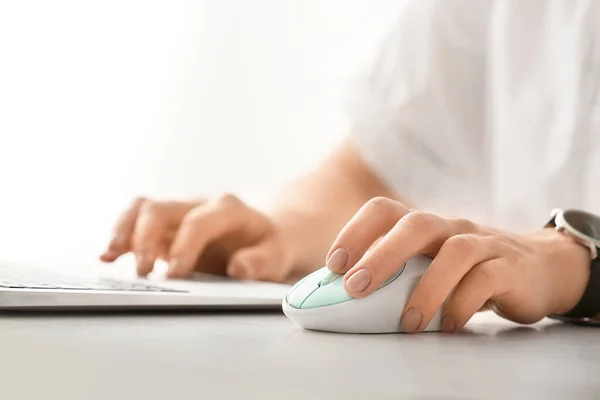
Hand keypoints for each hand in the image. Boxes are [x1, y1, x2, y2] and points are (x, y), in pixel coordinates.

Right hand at [100, 195, 290, 281]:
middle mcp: (199, 205)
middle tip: (143, 272)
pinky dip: (121, 236)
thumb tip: (238, 268)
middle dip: (145, 238)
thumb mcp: (277, 256)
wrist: (266, 233)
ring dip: (124, 231)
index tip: (174, 274)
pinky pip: (137, 221)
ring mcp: (180, 213)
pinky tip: (108, 256)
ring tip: (111, 257)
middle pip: (161, 208)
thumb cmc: (269, 246)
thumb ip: (261, 262)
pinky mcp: (167, 226)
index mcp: (228, 209)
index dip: (184, 246)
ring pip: (143, 208)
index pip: (199, 221)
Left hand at [325, 197, 590, 332]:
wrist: (539, 267)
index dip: (355, 232)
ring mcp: (482, 243)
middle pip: (415, 224)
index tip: (333, 265)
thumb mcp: (430, 264)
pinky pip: (485, 280)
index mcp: (424, 224)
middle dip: (382, 256)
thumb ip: (398, 273)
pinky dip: (463, 304)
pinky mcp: (509, 267)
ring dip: (426, 289)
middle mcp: (450, 226)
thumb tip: (344, 297)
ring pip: (454, 252)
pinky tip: (449, 326)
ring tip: (409, 323)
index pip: (384, 210)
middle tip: (356, 287)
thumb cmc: (467, 270)